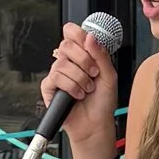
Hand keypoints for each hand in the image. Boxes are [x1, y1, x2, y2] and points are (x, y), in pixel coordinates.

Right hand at [41, 21, 119, 158]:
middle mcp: (68, 63)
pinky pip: (55, 78)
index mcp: (82, 56)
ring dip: (80, 78)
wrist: (96, 124)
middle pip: (66, 45)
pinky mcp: (49, 88)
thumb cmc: (102, 102)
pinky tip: (77, 95)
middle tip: (93, 73)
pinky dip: (70, 87)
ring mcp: (58, 75)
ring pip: (62, 63)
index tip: (87, 40)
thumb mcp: (109, 75)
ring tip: (87, 89)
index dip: (77, 33)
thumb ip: (101, 54)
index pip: (72, 34)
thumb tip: (90, 36)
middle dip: (84, 60)